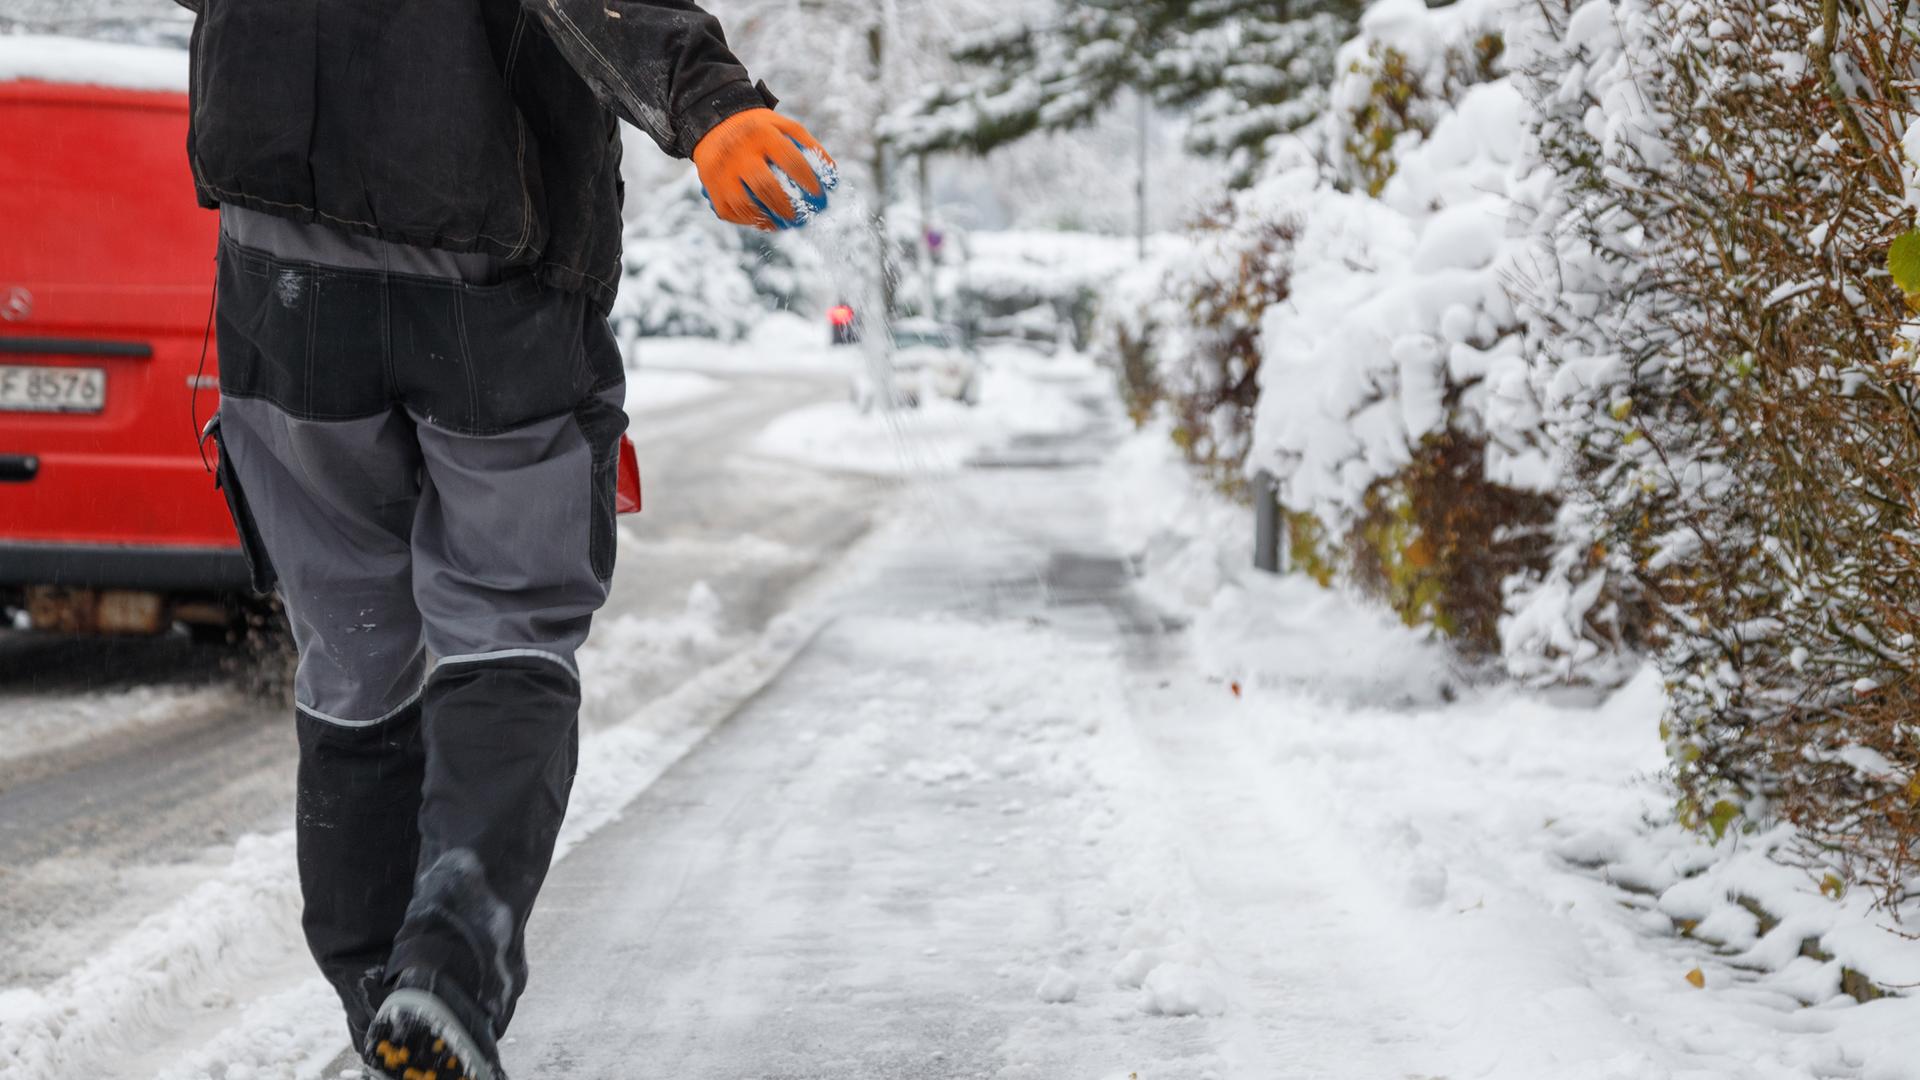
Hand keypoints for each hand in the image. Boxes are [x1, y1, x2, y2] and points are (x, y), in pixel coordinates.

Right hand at [692, 108, 834, 229]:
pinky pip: (731, 211)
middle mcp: (739, 152)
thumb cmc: (758, 129)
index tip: (820, 196)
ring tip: (782, 223)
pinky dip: (748, 220)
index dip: (808, 181)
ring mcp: (722, 171)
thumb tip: (832, 174)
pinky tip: (762, 221)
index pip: (790, 161)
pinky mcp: (711, 187)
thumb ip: (808, 145)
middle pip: (765, 187)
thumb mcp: (782, 125)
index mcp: (761, 134)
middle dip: (786, 207)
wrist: (714, 122)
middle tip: (801, 218)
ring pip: (745, 204)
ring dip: (766, 219)